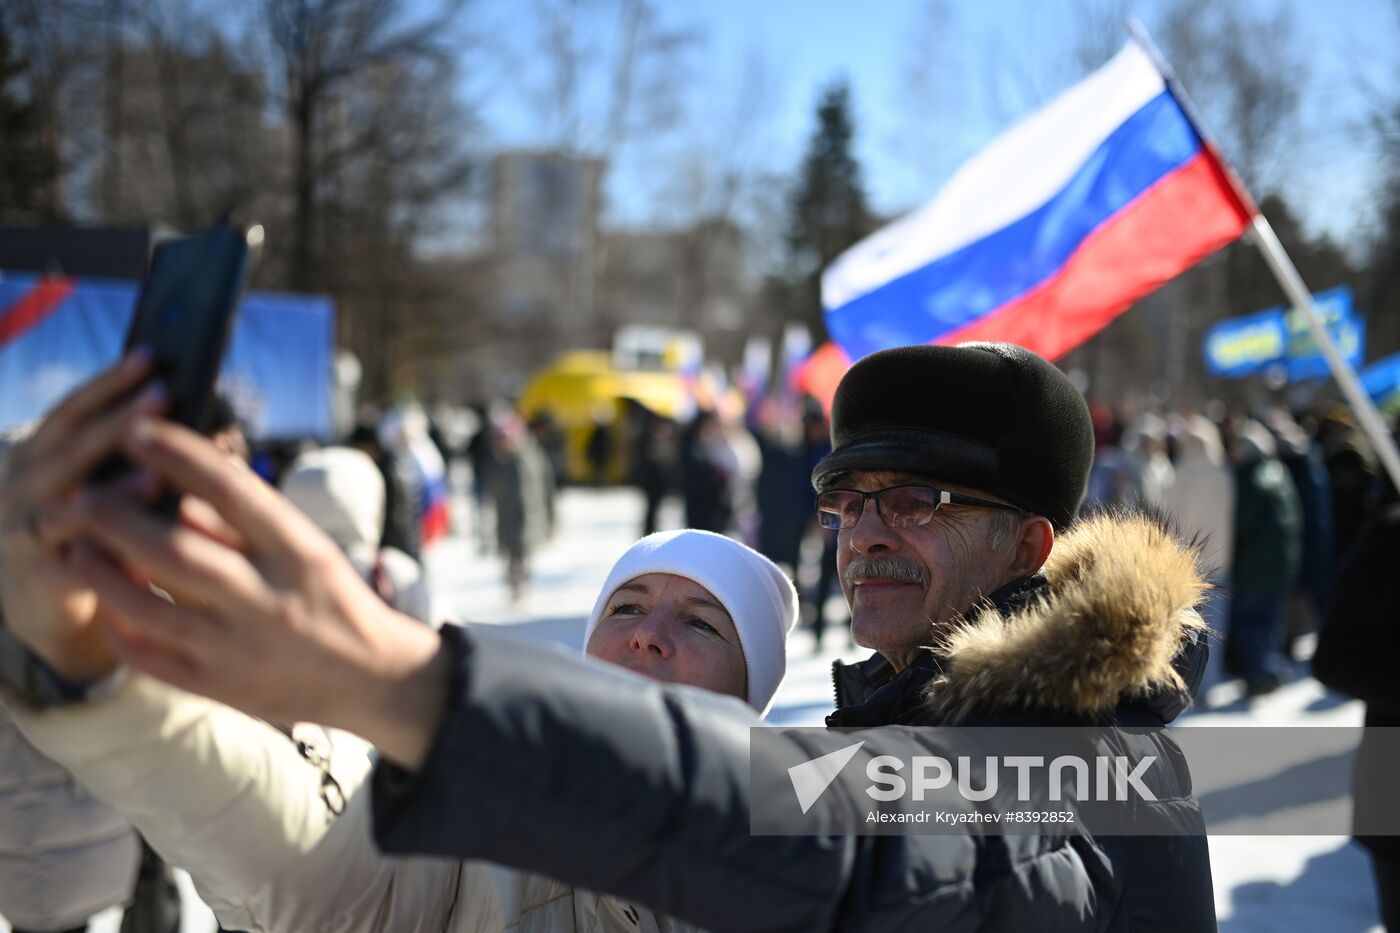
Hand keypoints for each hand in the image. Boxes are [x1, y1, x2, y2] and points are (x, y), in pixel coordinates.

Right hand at [0, 351, 162, 681]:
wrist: (43, 598)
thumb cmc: (90, 528)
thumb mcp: (103, 485)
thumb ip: (141, 459)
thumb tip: (222, 436)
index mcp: (40, 453)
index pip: (73, 408)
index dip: (109, 382)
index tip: (149, 356)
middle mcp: (25, 484)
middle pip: (72, 447)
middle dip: (119, 422)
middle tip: (162, 395)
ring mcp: (26, 530)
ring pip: (68, 506)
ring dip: (114, 491)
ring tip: (155, 475)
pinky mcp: (40, 577)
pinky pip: (76, 563)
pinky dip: (107, 553)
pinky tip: (141, 547)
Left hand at [44, 415, 450, 767]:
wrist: (373, 677)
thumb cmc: (332, 597)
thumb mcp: (306, 547)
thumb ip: (244, 522)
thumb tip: (176, 495)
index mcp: (298, 553)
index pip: (231, 491)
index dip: (179, 455)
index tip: (136, 431)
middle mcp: (268, 599)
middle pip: (173, 551)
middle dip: (115, 518)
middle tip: (81, 495)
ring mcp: (241, 648)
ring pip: (147, 608)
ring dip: (100, 574)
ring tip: (77, 549)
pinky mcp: (222, 688)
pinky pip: (152, 659)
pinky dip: (121, 628)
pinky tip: (109, 606)